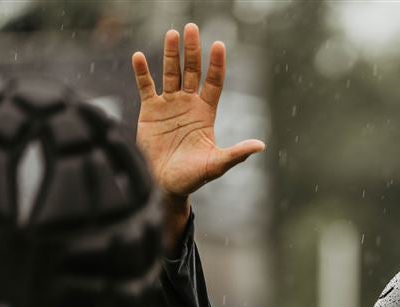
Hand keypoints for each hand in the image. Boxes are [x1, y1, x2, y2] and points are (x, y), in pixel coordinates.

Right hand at [131, 24, 264, 198]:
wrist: (167, 185)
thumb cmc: (194, 177)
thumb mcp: (217, 165)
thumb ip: (237, 153)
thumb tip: (260, 145)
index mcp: (206, 113)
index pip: (213, 82)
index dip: (216, 65)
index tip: (218, 45)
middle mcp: (189, 104)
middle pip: (192, 71)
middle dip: (192, 50)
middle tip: (191, 28)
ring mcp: (169, 105)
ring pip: (170, 73)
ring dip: (170, 54)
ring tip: (171, 34)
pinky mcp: (150, 111)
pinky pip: (146, 87)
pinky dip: (142, 72)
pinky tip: (138, 57)